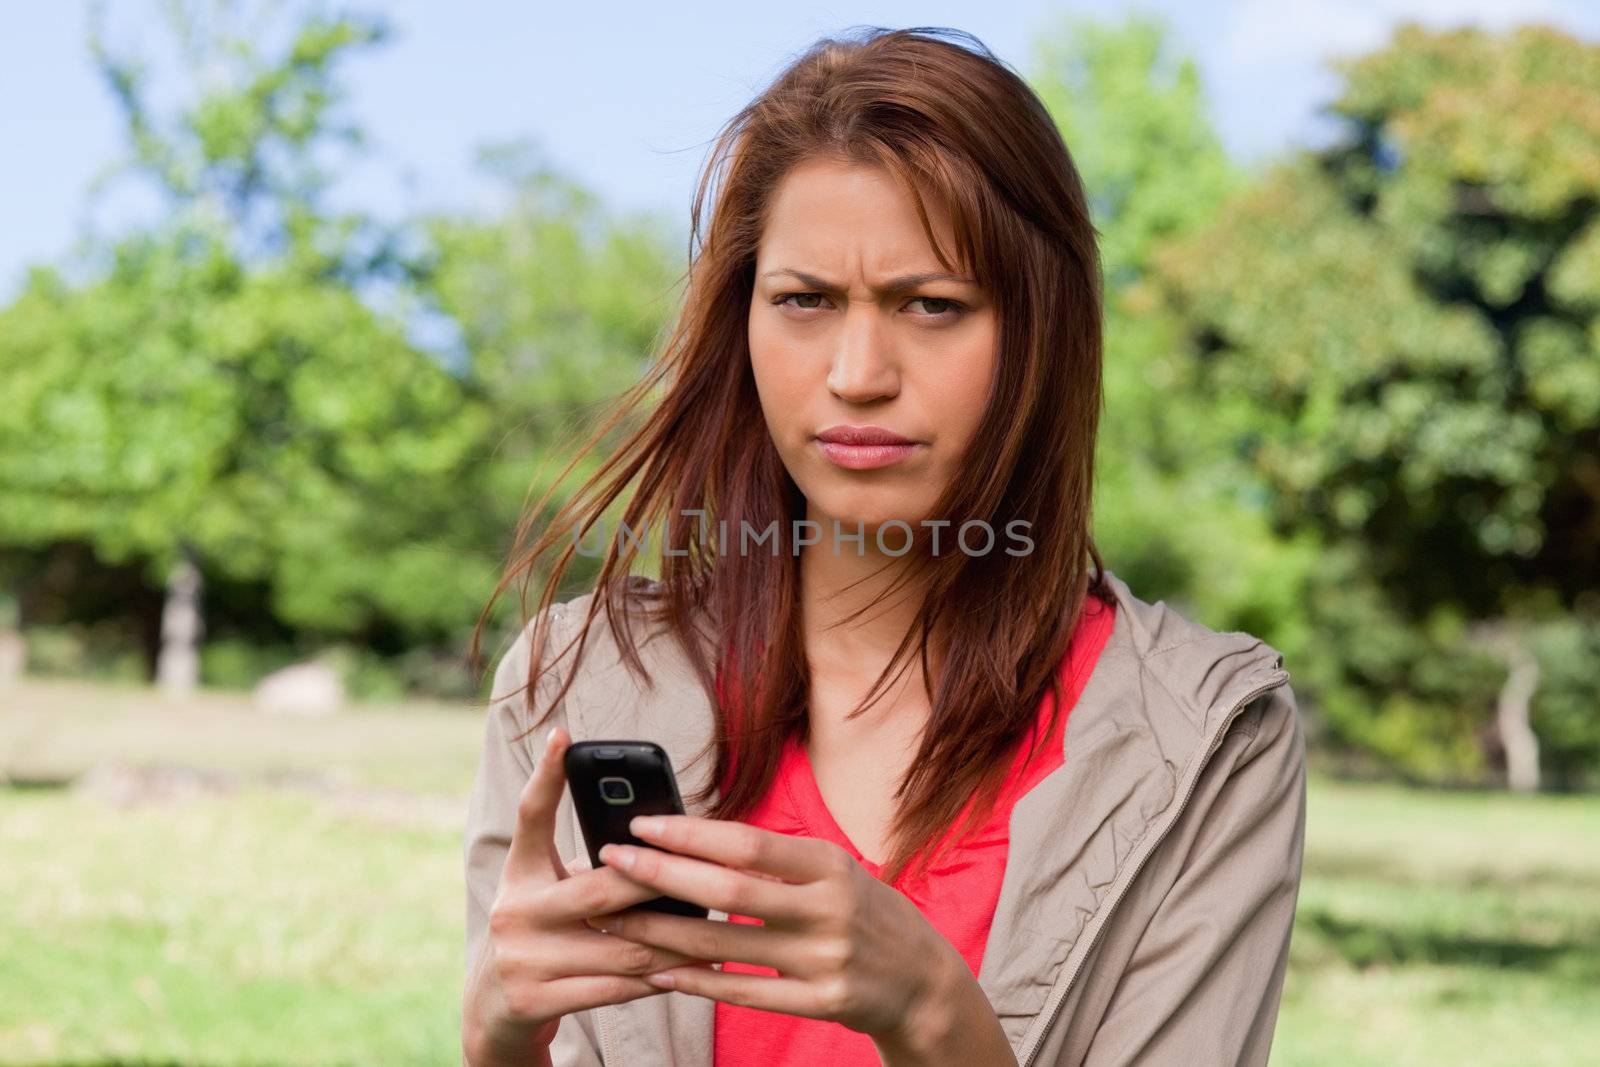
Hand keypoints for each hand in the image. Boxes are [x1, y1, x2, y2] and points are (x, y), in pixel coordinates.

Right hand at [463, 727, 716, 1065]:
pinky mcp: (533, 1000)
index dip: (546, 776)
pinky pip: (614, 988)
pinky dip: (656, 979)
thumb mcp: (551, 892)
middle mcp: (514, 910)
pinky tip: (687, 970)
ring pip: (620, 945)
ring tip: (712, 928)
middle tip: (702, 873)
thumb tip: (665, 845)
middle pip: (599, 889)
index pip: (531, 816)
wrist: (496, 1010)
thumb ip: (589, 868)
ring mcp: (521, 958)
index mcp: (519, 873)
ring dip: (673, 939)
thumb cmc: (545, 933)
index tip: (563, 735)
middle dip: (655, 883)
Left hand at [586, 813, 961, 1046]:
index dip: (690, 833)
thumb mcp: (835, 872)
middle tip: (612, 861)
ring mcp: (826, 961)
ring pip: (727, 946)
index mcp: (831, 866)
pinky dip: (699, 983)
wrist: (922, 981)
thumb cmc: (865, 914)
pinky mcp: (822, 1003)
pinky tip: (661, 972)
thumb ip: (777, 860)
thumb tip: (698, 837)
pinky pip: (746, 995)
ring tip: (616, 918)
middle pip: (729, 891)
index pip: (749, 843)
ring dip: (662, 932)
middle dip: (662, 874)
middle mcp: (830, 910)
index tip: (641, 823)